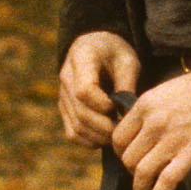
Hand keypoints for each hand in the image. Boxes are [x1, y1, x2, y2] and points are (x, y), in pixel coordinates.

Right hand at [57, 32, 140, 148]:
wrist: (95, 48)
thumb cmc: (115, 54)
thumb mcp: (127, 61)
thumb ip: (126, 85)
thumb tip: (127, 116)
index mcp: (81, 58)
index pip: (84, 90)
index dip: (102, 105)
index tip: (118, 107)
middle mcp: (66, 78)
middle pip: (80, 113)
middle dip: (105, 127)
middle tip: (124, 130)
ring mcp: (63, 96)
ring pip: (76, 127)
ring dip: (99, 136)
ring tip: (118, 135)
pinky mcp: (65, 110)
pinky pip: (73, 133)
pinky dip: (90, 141)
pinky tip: (106, 138)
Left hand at [113, 70, 190, 189]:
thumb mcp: (162, 93)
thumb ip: (146, 112)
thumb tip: (134, 134)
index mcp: (144, 106)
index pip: (118, 138)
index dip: (119, 153)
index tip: (127, 159)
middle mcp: (153, 124)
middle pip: (128, 158)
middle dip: (130, 172)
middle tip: (139, 176)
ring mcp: (171, 140)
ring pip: (142, 173)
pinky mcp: (190, 154)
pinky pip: (166, 181)